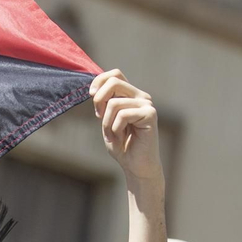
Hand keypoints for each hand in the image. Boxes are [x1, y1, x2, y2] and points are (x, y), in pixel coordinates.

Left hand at [90, 70, 161, 184]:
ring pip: (114, 103)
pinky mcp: (150, 114)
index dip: (99, 81)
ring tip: (112, 135)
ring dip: (107, 123)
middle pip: (114, 82)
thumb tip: (94, 89)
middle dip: (99, 99)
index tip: (91, 95)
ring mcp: (147, 104)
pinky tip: (121, 139)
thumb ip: (104, 104)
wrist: (136, 166)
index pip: (115, 74)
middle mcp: (141, 96)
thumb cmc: (122, 146)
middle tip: (98, 117)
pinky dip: (115, 129)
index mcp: (131, 95)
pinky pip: (123, 115)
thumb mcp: (106, 121)